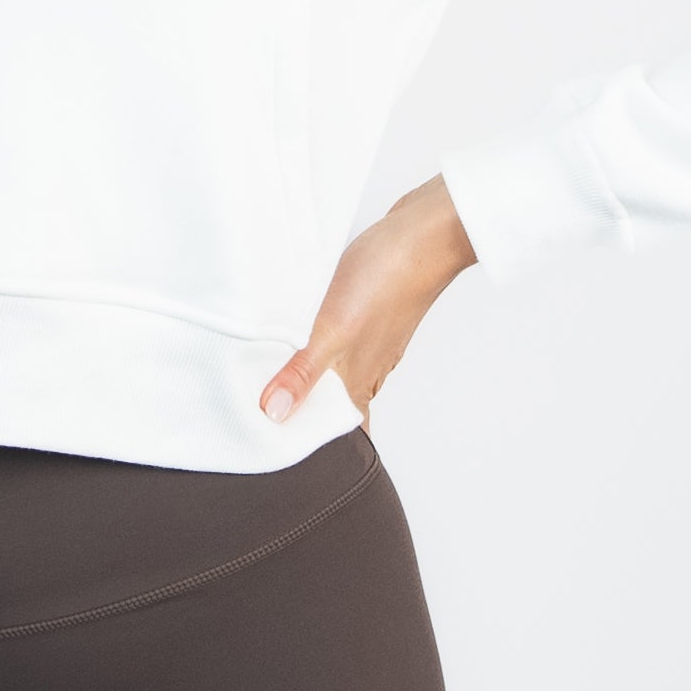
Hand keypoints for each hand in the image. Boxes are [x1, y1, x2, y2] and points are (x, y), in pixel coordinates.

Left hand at [259, 175, 475, 433]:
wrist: (423, 232)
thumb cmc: (387, 281)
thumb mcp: (333, 332)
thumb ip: (304, 374)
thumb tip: (275, 415)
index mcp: (359, 382)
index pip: (342, 434)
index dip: (319, 449)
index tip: (284, 459)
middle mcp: (366, 367)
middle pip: (335, 406)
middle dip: (308, 416)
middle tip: (266, 422)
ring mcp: (369, 339)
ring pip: (336, 373)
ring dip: (309, 380)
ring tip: (270, 381)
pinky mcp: (367, 310)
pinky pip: (338, 341)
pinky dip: (317, 346)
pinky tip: (299, 334)